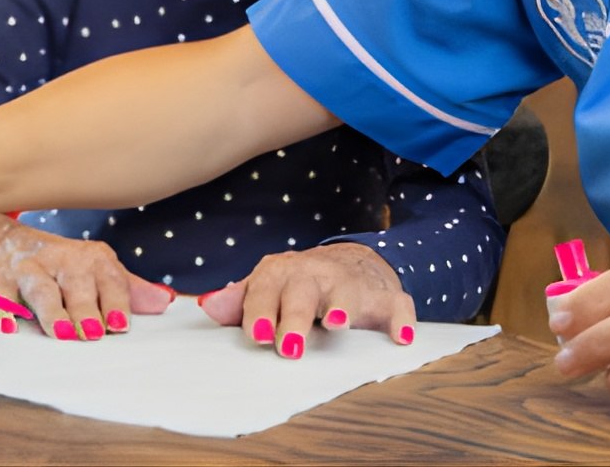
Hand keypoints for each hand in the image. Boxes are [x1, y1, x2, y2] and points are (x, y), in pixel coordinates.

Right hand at [0, 217, 174, 339]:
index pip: (110, 279)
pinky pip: (1, 294)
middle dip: (85, 310)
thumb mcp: (98, 271)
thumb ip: (129, 290)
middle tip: (90, 334)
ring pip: (42, 289)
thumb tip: (164, 302)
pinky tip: (9, 327)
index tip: (120, 325)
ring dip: (52, 311)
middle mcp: (63, 259)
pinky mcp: (1, 278)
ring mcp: (31, 268)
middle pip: (77, 285)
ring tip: (61, 332)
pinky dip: (3, 310)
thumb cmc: (64, 267)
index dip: (116, 302)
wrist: (10, 241)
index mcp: (93, 259)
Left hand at [197, 243, 415, 357]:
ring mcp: (353, 285)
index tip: (256, 334)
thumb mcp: (267, 287)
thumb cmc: (299, 285)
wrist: (351, 264)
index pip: (266, 290)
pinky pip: (397, 306)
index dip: (260, 311)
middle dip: (296, 316)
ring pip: (348, 294)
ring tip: (337, 324)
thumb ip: (241, 300)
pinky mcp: (386, 298)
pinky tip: (400, 338)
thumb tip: (209, 306)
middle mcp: (317, 275)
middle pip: (304, 293)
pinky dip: (400, 320)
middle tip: (289, 346)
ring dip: (343, 308)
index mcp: (282, 273)